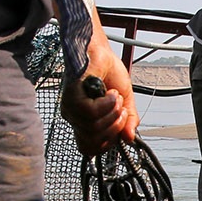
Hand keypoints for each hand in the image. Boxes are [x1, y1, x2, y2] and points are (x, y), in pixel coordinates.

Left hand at [61, 27, 137, 155]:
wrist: (100, 51)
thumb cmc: (108, 72)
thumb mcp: (125, 101)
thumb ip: (128, 121)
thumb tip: (130, 139)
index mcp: (85, 122)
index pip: (90, 149)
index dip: (108, 143)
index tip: (121, 125)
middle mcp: (75, 118)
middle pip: (95, 143)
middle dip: (115, 127)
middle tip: (121, 108)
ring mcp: (71, 109)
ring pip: (94, 128)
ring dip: (113, 112)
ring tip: (116, 96)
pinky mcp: (71, 97)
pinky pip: (90, 113)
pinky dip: (106, 104)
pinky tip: (111, 93)